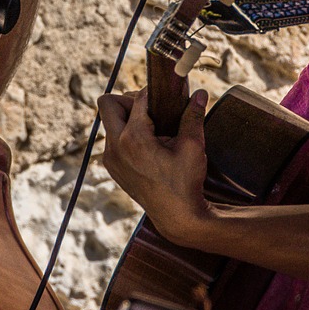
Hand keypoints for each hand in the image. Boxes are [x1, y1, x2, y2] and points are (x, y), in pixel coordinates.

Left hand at [98, 87, 210, 244]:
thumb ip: (193, 116)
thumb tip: (200, 93)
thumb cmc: (185, 182)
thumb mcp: (192, 146)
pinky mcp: (112, 168)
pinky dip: (125, 135)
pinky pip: (111, 140)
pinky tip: (147, 144)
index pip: (137, 99)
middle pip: (108, 104)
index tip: (167, 95)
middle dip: (128, 100)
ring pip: (109, 122)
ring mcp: (110, 159)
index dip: (154, 93)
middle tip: (152, 111)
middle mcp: (114, 147)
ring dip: (126, 118)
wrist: (177, 216)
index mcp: (133, 138)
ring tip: (152, 129)